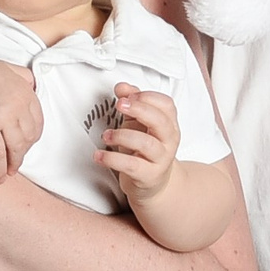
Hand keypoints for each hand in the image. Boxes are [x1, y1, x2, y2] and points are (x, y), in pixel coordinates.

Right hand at [0, 54, 43, 181]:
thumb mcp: (6, 67)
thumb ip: (22, 75)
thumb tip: (33, 84)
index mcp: (25, 92)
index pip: (38, 122)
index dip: (32, 139)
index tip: (26, 146)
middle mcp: (18, 105)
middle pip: (28, 138)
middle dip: (23, 153)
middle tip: (15, 162)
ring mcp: (3, 117)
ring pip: (16, 149)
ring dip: (13, 164)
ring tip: (8, 172)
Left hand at [95, 82, 180, 201]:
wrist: (153, 183)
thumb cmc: (144, 151)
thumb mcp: (138, 124)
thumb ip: (131, 103)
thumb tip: (122, 87)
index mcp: (169, 124)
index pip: (166, 104)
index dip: (147, 96)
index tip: (127, 95)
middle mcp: (169, 140)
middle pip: (160, 121)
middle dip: (139, 109)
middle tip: (120, 105)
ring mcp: (161, 159)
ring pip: (146, 144)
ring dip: (122, 135)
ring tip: (106, 135)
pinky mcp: (149, 176)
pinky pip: (132, 165)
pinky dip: (113, 159)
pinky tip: (100, 155)